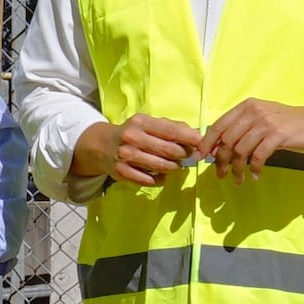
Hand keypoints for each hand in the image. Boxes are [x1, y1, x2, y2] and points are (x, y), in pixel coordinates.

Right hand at [77, 114, 209, 187]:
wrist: (102, 146)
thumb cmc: (133, 133)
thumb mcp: (148, 123)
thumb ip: (171, 127)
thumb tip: (196, 133)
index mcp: (141, 122)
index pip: (170, 131)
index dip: (189, 138)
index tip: (201, 142)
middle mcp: (132, 138)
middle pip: (168, 150)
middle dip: (183, 154)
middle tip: (187, 156)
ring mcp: (126, 156)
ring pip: (161, 166)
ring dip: (173, 167)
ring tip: (175, 165)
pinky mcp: (122, 172)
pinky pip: (149, 180)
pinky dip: (160, 179)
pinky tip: (161, 175)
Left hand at [196, 98, 303, 169]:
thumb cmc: (286, 124)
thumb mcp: (261, 120)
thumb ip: (241, 129)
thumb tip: (216, 148)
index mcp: (246, 107)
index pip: (219, 125)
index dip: (206, 143)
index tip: (200, 157)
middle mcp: (254, 111)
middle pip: (227, 140)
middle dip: (220, 160)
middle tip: (221, 174)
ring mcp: (266, 122)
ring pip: (241, 150)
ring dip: (237, 169)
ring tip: (238, 180)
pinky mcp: (278, 135)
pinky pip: (258, 156)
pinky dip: (254, 169)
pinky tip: (255, 176)